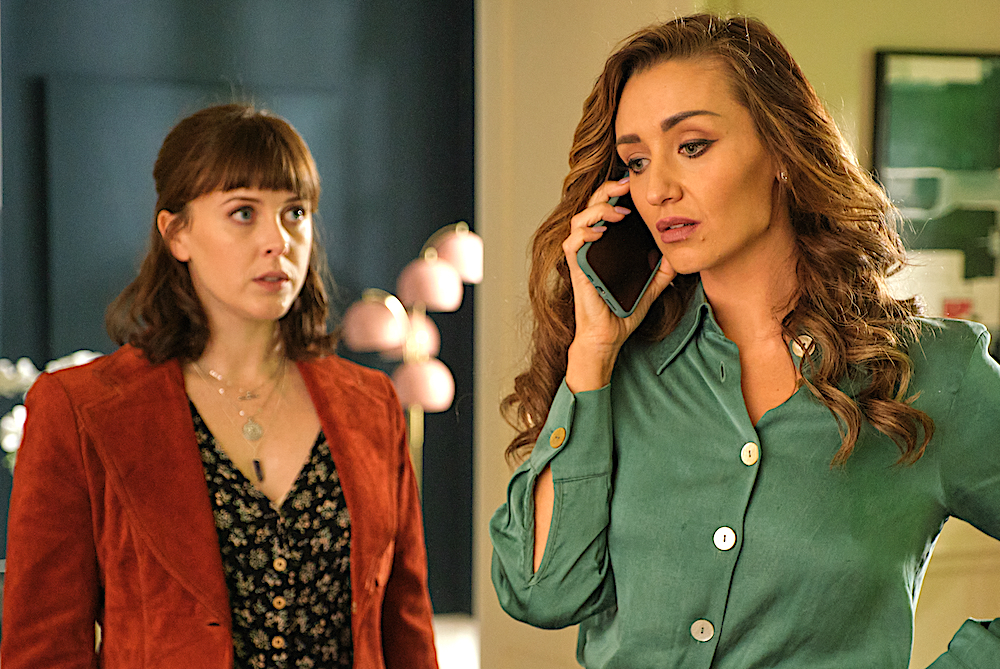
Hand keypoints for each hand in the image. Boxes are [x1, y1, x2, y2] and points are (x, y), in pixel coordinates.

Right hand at [562, 177, 675, 391]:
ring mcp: (582, 257)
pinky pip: (572, 244)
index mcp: (606, 245)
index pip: (606, 209)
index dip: (615, 192)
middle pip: (591, 207)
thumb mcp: (651, 287)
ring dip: (597, 210)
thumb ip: (662, 270)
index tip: (632, 184)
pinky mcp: (577, 270)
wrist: (608, 336)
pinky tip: (600, 232)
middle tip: (625, 185)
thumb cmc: (621, 311)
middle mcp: (591, 247)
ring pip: (578, 220)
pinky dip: (584, 234)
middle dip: (606, 191)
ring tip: (618, 211)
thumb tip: (680, 255)